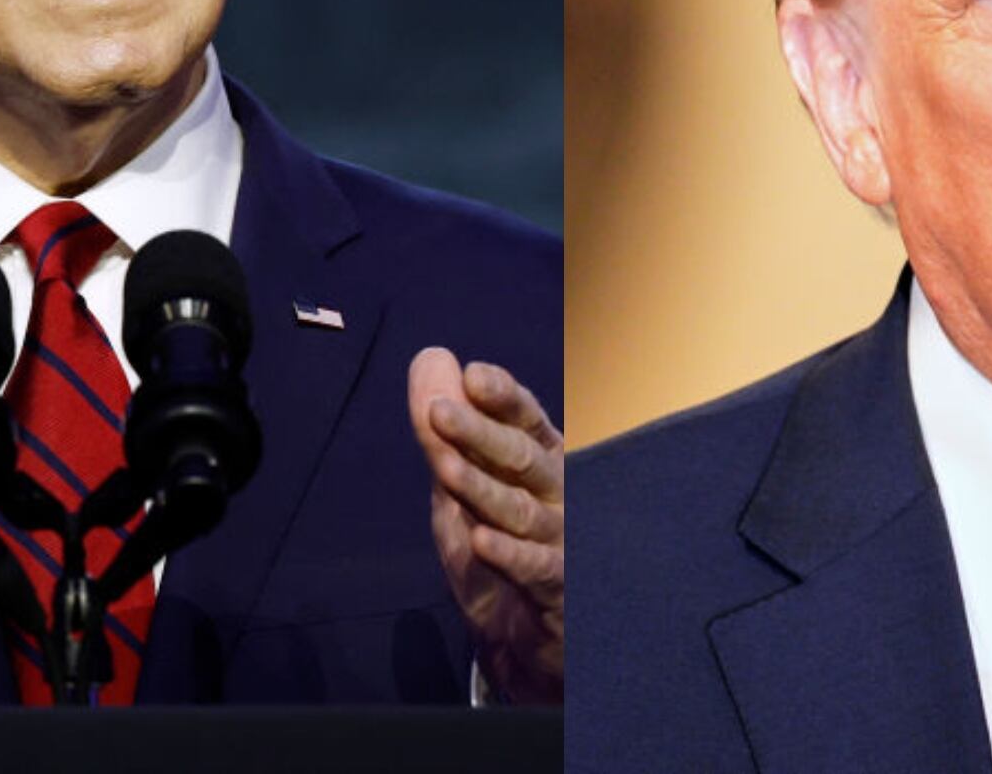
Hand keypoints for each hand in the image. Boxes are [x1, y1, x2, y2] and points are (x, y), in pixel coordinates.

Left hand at [408, 347, 562, 703]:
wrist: (516, 635)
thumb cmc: (492, 544)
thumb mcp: (457, 484)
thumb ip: (442, 427)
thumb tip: (430, 356)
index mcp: (538, 459)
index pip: (525, 419)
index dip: (502, 397)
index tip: (472, 376)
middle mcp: (557, 493)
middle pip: (521, 457)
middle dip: (480, 433)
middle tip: (439, 411)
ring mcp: (561, 540)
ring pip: (522, 510)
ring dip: (483, 489)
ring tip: (445, 469)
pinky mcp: (558, 587)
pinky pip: (536, 568)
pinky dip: (511, 556)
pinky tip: (483, 541)